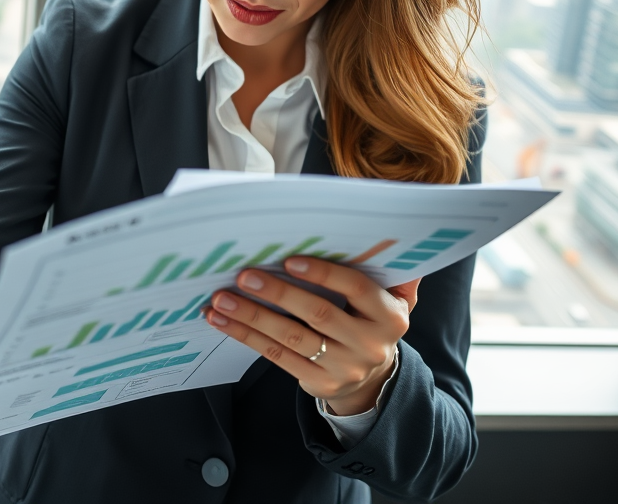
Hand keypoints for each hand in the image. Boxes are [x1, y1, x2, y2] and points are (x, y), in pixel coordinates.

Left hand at [206, 257, 419, 415]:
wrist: (372, 380)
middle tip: (245, 276)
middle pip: (319, 314)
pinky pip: (277, 356)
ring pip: (291, 338)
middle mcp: (370, 343)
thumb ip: (392, 272)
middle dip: (278, 293)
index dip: (323, 274)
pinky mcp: (319, 383)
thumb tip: (395, 234)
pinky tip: (222, 321)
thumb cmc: (370, 323)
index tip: (289, 261)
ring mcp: (344, 367)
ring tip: (222, 300)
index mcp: (389, 316)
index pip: (356, 288)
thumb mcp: (393, 300)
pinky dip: (247, 336)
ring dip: (252, 316)